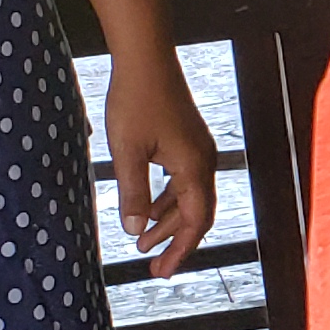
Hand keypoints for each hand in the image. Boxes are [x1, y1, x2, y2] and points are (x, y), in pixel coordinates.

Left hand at [101, 50, 216, 276]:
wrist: (145, 58)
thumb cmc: (136, 99)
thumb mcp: (127, 152)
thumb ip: (132, 193)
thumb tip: (134, 230)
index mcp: (193, 167)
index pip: (195, 221)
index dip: (180, 249)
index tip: (162, 271)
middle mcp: (203, 160)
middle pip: (196, 214)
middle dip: (175, 241)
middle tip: (154, 265)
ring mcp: (196, 149)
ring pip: (188, 197)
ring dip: (168, 220)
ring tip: (143, 239)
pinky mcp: (186, 139)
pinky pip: (182, 180)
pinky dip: (167, 199)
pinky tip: (147, 207)